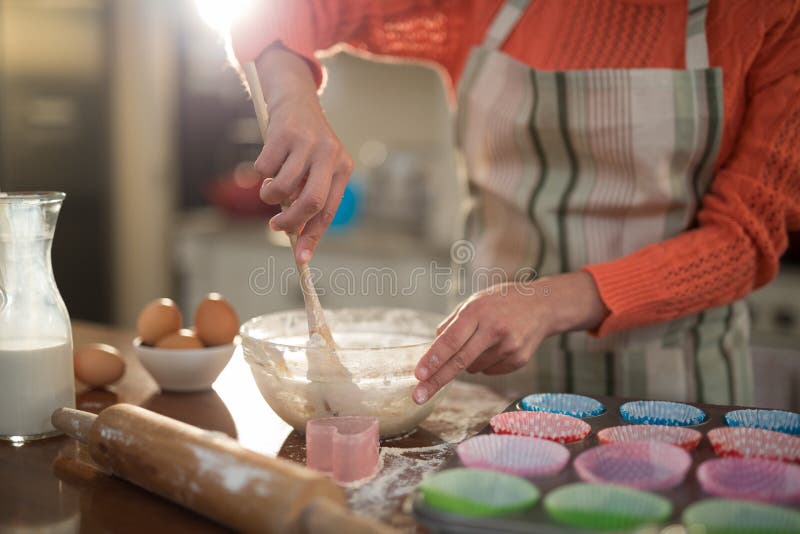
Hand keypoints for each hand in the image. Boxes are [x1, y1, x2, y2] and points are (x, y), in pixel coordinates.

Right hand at [253, 46, 353, 262]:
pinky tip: (264, 164)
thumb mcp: (316, 168)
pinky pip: (264, 168)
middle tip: (275, 226)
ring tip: (268, 189)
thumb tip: (295, 236)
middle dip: (290, 221)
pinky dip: (257, 174)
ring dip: (269, 195)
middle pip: (312, 202)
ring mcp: (308, 143)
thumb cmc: (304, 144)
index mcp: (342, 168)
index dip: (313, 236)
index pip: (329, 210)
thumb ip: (308, 196)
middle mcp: (330, 155)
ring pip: (283, 187)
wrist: (295, 99)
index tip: (301, 257)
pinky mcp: (285, 133)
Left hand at [412, 272, 608, 403]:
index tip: (418, 374)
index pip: (451, 340)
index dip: (433, 359)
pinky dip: (485, 363)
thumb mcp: (474, 302)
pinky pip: (488, 371)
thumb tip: (432, 349)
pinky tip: (497, 347)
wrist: (543, 306)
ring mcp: (509, 347)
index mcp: (478, 311)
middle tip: (418, 395)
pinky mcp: (519, 360)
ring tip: (484, 341)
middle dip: (436, 380)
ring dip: (468, 362)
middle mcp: (494, 329)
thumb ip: (452, 324)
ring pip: (473, 368)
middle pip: (460, 361)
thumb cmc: (502, 302)